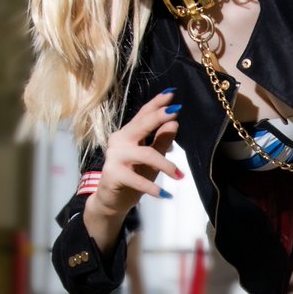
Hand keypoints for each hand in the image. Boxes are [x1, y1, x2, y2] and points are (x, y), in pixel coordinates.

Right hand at [86, 90, 183, 225]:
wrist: (112, 200)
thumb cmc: (133, 176)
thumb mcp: (152, 159)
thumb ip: (161, 141)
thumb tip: (174, 123)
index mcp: (128, 133)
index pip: (143, 115)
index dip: (157, 103)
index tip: (172, 93)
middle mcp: (119, 140)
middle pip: (141, 125)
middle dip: (159, 116)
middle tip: (176, 110)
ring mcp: (114, 156)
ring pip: (145, 154)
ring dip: (165, 165)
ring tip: (179, 175)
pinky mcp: (112, 174)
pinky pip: (136, 178)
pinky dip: (151, 187)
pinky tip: (164, 194)